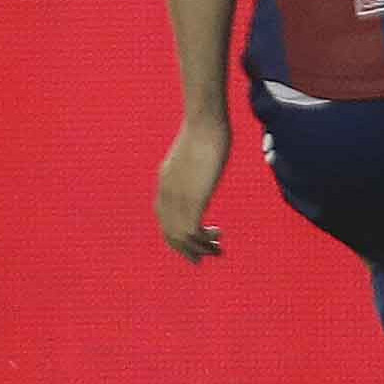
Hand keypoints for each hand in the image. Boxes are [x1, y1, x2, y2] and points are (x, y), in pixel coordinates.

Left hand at [155, 115, 232, 263]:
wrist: (204, 123)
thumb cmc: (205, 131)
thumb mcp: (194, 152)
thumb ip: (195, 164)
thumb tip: (206, 157)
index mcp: (165, 185)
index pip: (165, 221)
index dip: (177, 237)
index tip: (194, 243)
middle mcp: (166, 196)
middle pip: (170, 234)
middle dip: (186, 250)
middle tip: (203, 260)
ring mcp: (178, 199)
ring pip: (181, 237)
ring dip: (199, 249)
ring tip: (217, 252)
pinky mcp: (192, 200)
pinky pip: (192, 232)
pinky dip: (204, 242)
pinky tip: (218, 239)